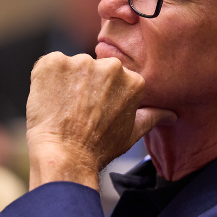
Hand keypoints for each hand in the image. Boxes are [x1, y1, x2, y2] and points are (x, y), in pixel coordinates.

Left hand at [26, 53, 175, 189]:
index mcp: (132, 80)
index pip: (112, 79)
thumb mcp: (133, 133)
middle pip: (92, 70)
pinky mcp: (53, 62)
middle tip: (77, 111)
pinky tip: (49, 100)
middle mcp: (110, 66)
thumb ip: (153, 117)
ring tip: (62, 108)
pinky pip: (48, 65)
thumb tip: (171, 116)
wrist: (64, 155)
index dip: (99, 95)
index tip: (92, 111)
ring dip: (64, 83)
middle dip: (84, 86)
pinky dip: (45, 79)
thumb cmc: (98, 148)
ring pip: (70, 67)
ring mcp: (80, 62)